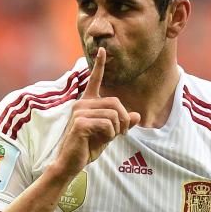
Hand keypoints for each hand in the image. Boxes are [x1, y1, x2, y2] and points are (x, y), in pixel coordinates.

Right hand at [52, 47, 140, 177]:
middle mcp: (82, 103)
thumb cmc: (90, 146)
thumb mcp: (110, 133)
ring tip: (110, 137)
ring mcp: (79, 112)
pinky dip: (110, 134)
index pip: (95, 80)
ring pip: (113, 114)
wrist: (73, 161)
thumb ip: (123, 123)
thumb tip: (137, 116)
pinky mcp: (80, 123)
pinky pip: (107, 124)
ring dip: (117, 129)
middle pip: (116, 102)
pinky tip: (101, 140)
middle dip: (124, 119)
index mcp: (88, 102)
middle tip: (122, 132)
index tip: (102, 50)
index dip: (99, 65)